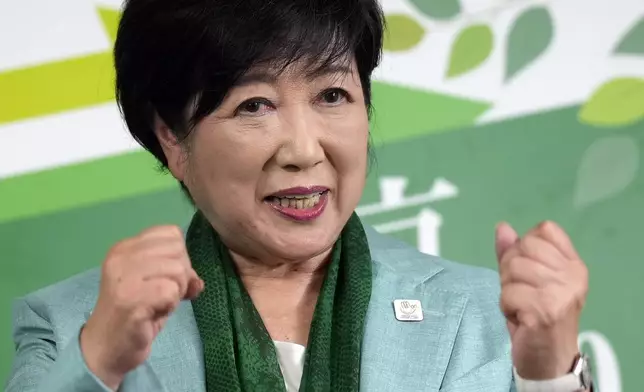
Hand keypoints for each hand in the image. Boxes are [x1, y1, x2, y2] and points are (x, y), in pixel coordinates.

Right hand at [80, 226, 203, 389]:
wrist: (106, 348)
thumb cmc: (134, 314)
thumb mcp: (156, 285)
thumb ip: (177, 273)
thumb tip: (197, 281)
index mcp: (125, 247)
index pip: (171, 233)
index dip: (180, 256)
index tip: (168, 278)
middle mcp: (122, 256)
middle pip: (178, 250)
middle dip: (182, 275)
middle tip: (166, 295)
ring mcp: (124, 277)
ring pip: (177, 269)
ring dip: (177, 291)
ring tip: (160, 305)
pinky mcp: (130, 299)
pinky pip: (171, 291)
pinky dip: (171, 304)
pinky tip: (156, 313)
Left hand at [495, 221, 587, 379]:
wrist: (549, 359)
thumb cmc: (538, 316)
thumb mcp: (528, 280)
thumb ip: (514, 253)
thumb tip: (502, 227)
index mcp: (573, 264)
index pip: (545, 229)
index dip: (525, 245)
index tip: (530, 270)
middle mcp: (572, 275)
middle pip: (523, 247)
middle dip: (511, 270)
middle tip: (523, 292)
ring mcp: (561, 292)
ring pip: (513, 268)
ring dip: (508, 290)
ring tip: (522, 305)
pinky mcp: (545, 310)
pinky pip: (508, 293)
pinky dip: (506, 306)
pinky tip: (519, 318)